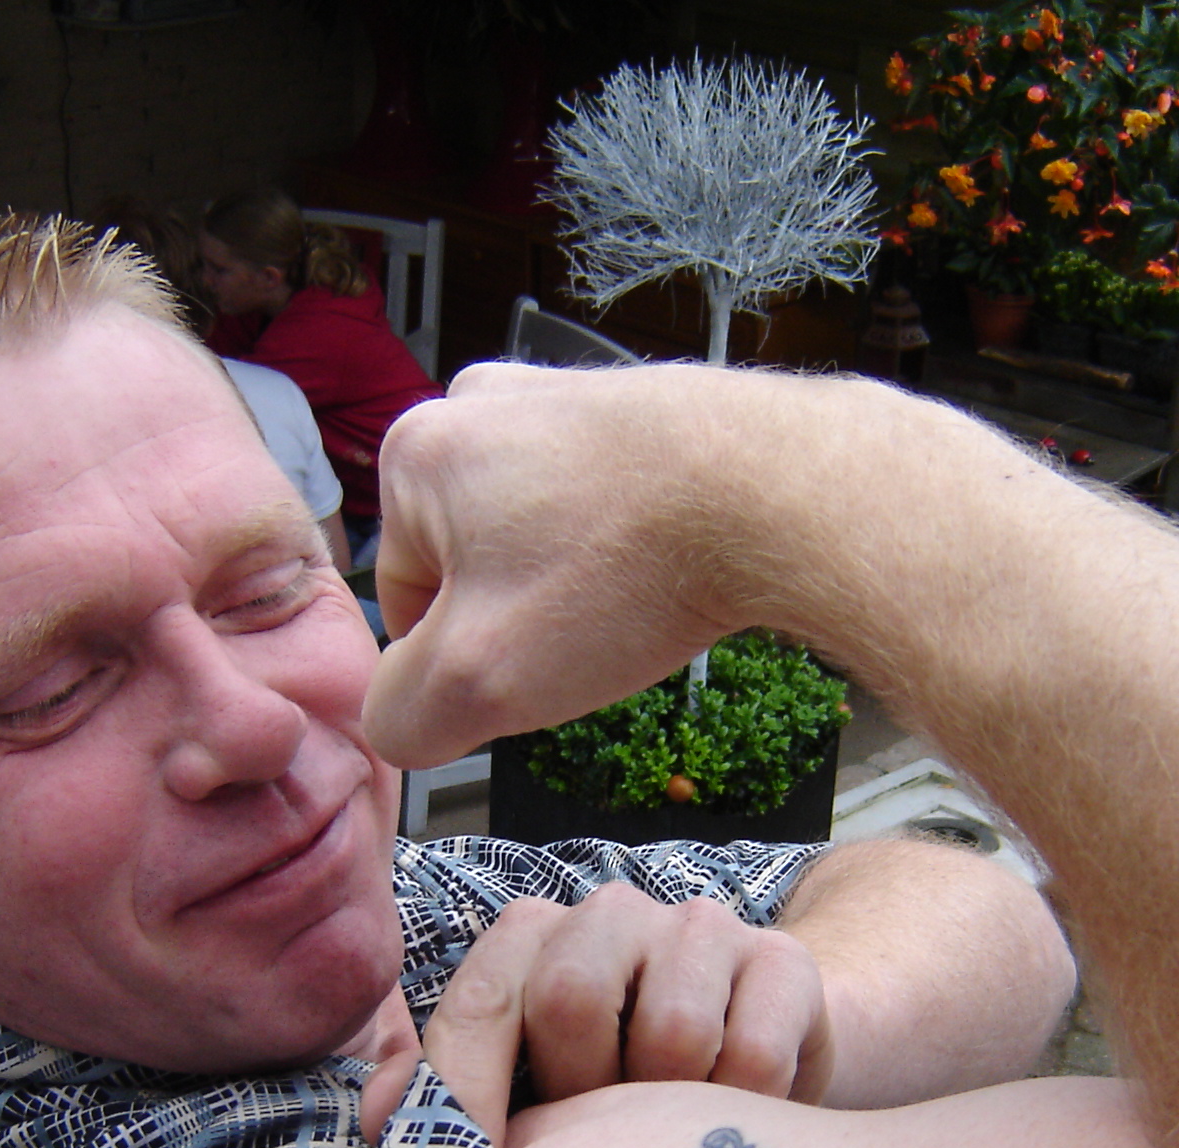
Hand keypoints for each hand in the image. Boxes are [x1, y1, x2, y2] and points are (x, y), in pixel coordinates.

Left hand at [359, 885, 832, 1147]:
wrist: (760, 1075)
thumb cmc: (619, 1099)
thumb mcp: (526, 1101)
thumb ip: (447, 1102)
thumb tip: (379, 1119)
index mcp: (532, 940)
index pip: (482, 1000)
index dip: (473, 1096)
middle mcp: (609, 914)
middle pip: (570, 997)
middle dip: (584, 1092)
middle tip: (604, 1135)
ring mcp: (699, 929)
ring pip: (670, 1032)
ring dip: (668, 1112)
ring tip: (673, 1130)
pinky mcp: (782, 962)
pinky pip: (752, 1055)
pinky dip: (741, 1112)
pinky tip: (738, 1118)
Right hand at [367, 363, 767, 768]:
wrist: (778, 492)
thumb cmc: (622, 573)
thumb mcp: (476, 681)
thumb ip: (403, 716)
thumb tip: (400, 718)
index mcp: (417, 453)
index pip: (405, 603)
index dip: (461, 665)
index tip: (522, 675)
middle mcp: (486, 404)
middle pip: (476, 566)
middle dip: (521, 621)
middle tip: (585, 641)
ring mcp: (569, 397)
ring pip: (548, 540)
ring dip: (582, 591)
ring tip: (636, 608)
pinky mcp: (645, 409)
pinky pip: (614, 509)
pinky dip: (635, 553)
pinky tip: (673, 572)